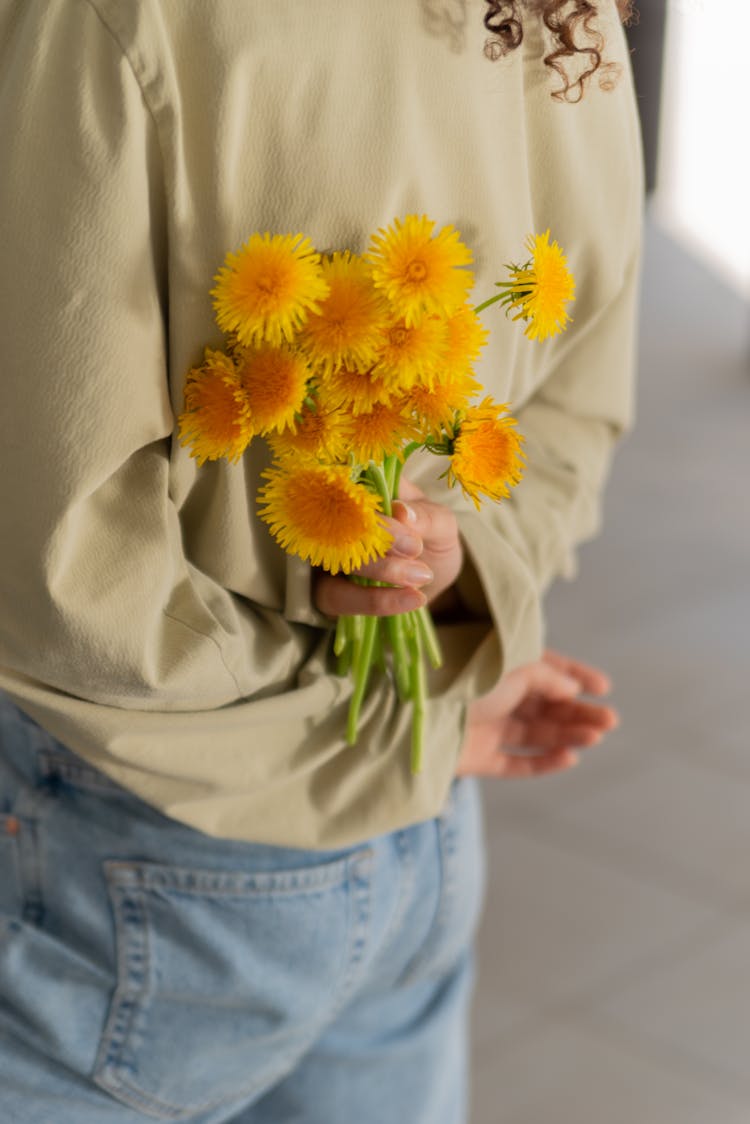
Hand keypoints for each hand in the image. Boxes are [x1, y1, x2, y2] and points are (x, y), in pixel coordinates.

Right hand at [314, 477, 462, 617]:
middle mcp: (334, 518)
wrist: (433, 577)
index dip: (374, 510)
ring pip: (335, 562)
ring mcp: (326, 555)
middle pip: (338, 524)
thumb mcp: (442, 524)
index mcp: (361, 488)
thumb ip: (427, 517)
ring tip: (421, 576)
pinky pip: (335, 598)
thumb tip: (401, 512)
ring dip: (379, 571)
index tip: (407, 527)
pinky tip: (412, 599)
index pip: (350, 490)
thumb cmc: (432, 539)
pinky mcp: (326, 590)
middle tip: (416, 550)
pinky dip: (374, 601)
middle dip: (379, 541)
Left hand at [456, 649, 618, 777]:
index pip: (545, 669)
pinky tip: (570, 757)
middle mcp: (495, 695)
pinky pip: (516, 762)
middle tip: (610, 721)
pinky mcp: (477, 757)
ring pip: (536, 733)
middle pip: (545, 705)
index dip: (575, 676)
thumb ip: (547, 677)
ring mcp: (486, 727)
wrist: (418, 712)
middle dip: (578, 712)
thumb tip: (572, 689)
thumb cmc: (466, 679)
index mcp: (501, 667)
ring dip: (567, 734)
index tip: (603, 687)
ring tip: (595, 736)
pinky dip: (543, 761)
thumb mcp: (514, 667)